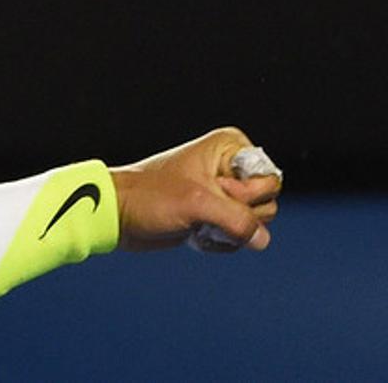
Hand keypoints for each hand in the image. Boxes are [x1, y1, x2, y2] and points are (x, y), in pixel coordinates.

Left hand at [109, 127, 280, 251]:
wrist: (119, 215)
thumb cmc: (149, 198)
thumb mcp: (196, 204)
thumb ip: (237, 220)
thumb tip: (262, 240)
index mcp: (229, 147)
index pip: (269, 180)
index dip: (243, 194)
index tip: (211, 189)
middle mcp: (231, 167)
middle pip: (267, 203)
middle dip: (236, 215)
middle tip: (199, 209)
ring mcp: (224, 192)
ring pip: (256, 223)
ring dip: (227, 232)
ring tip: (195, 222)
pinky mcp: (216, 215)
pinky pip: (239, 235)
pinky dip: (220, 241)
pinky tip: (194, 233)